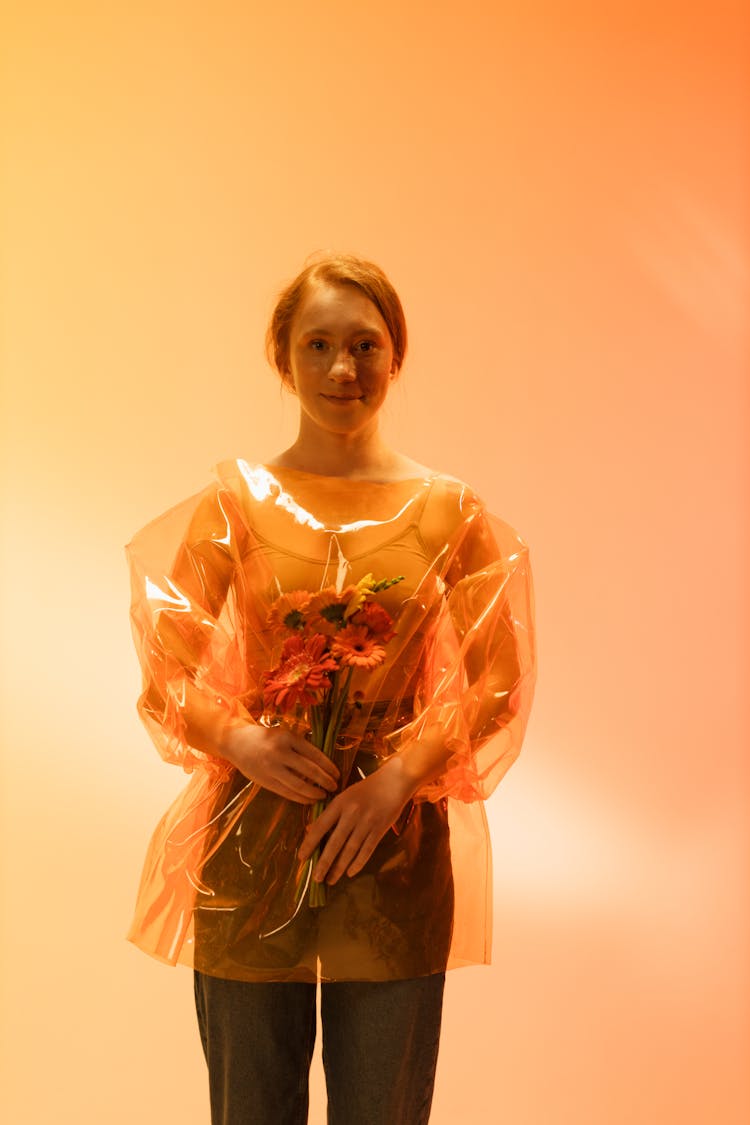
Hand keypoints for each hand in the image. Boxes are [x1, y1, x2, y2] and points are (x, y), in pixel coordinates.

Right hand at [221, 722, 339, 803]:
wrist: (237, 742)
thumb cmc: (265, 738)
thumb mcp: (284, 735)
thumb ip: (300, 747)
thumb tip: (323, 765)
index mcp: (288, 738)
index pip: (314, 754)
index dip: (328, 766)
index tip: (337, 774)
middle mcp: (280, 752)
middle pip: (309, 771)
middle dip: (325, 781)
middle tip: (335, 786)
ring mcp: (271, 768)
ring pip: (299, 785)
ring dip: (314, 792)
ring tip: (324, 795)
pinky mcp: (265, 781)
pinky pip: (287, 792)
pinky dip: (301, 798)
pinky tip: (310, 800)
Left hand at [297, 757, 415, 883]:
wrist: (394, 782)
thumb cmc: (366, 789)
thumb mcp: (345, 796)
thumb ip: (330, 813)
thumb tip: (310, 830)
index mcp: (339, 803)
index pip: (320, 826)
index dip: (309, 843)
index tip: (302, 858)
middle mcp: (351, 814)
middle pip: (335, 843)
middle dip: (324, 863)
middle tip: (316, 879)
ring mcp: (366, 822)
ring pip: (350, 850)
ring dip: (339, 867)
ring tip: (330, 880)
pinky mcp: (380, 829)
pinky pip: (367, 850)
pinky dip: (358, 863)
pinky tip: (350, 873)